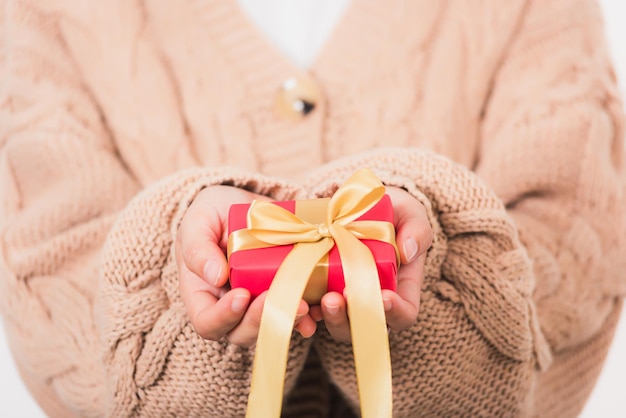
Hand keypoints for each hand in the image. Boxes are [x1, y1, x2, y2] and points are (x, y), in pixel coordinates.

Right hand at [176, 185, 316, 346]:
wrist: (245, 204)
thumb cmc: (212, 214)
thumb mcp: (198, 222)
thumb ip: (198, 248)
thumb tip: (215, 275)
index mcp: (204, 295)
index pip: (207, 322)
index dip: (223, 317)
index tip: (241, 295)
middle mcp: (232, 307)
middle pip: (242, 333)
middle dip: (260, 321)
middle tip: (275, 298)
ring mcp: (261, 303)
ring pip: (273, 328)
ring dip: (289, 321)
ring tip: (304, 305)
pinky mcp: (287, 293)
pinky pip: (299, 313)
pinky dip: (312, 313)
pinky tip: (321, 304)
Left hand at [310, 186, 431, 340]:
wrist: (356, 203)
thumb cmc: (391, 211)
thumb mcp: (410, 213)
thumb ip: (417, 229)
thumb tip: (408, 250)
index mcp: (399, 288)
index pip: (404, 314)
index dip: (395, 312)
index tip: (384, 296)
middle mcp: (371, 300)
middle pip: (365, 326)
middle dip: (351, 318)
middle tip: (338, 298)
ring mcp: (344, 299)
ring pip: (338, 324)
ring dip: (329, 318)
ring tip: (321, 300)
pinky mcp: (319, 291)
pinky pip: (311, 312)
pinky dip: (304, 314)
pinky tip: (299, 302)